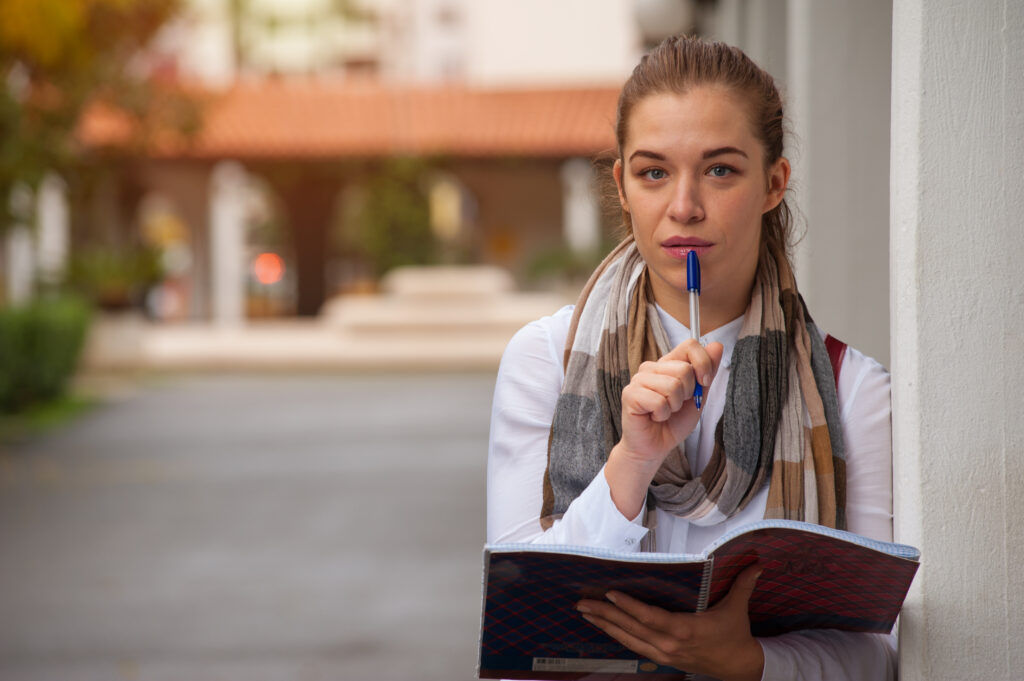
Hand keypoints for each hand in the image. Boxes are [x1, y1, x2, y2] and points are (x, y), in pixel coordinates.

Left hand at [575, 565, 764, 680]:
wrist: (739, 668)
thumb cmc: (735, 634)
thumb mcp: (737, 609)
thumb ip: (743, 585)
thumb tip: (756, 563)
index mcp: (685, 630)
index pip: (650, 617)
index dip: (629, 607)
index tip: (610, 594)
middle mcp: (669, 644)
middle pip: (631, 628)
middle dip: (604, 615)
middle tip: (581, 603)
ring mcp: (663, 654)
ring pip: (627, 639)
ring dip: (604, 625)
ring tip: (584, 612)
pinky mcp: (661, 658)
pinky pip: (633, 646)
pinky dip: (616, 635)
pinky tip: (603, 626)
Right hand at [604, 339, 723, 517]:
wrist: (655, 447)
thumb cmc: (673, 422)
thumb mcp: (698, 396)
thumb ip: (707, 371)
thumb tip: (717, 345)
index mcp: (668, 364)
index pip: (689, 345)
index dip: (703, 363)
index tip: (705, 382)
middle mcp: (651, 368)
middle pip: (684, 369)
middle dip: (688, 393)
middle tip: (676, 405)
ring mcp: (638, 380)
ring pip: (672, 385)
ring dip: (674, 406)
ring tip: (665, 412)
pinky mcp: (630, 395)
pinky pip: (659, 401)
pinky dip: (662, 415)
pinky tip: (654, 417)